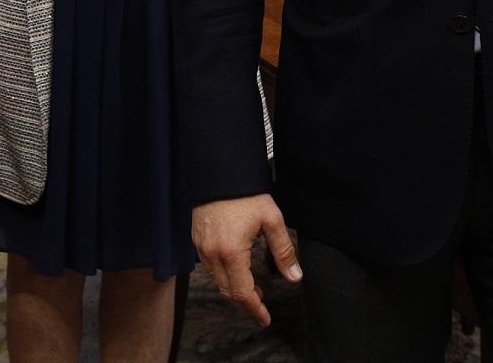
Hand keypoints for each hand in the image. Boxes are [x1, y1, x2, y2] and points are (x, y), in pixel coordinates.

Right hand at [192, 194, 301, 326]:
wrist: (219, 173)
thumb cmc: (246, 195)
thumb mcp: (271, 220)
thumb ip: (283, 251)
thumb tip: (295, 277)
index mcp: (232, 253)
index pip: (242, 293)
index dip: (255, 309)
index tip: (265, 319)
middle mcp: (213, 254)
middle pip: (228, 291)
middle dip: (246, 301)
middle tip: (262, 302)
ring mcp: (202, 248)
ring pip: (218, 280)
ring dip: (235, 288)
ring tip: (252, 286)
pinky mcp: (197, 240)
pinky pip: (210, 267)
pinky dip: (224, 275)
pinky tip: (237, 268)